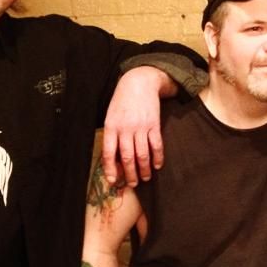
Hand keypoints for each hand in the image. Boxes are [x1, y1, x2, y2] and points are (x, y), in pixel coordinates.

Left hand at [102, 67, 168, 186]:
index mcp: (111, 127)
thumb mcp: (111, 116)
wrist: (138, 83)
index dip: (111, 169)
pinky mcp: (154, 125)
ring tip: (145, 178)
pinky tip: (157, 165)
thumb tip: (115, 159)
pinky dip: (157, 157)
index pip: (109, 153)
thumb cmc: (121, 102)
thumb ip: (112, 136)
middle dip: (130, 174)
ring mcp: (141, 127)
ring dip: (145, 169)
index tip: (113, 181)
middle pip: (128, 157)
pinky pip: (156, 145)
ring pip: (143, 154)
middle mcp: (126, 128)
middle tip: (133, 184)